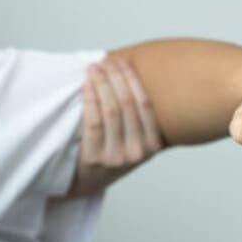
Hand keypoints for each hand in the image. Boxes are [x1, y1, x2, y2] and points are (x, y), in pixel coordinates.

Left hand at [68, 59, 163, 196]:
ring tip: (95, 68)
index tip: (124, 62)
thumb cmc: (114, 151)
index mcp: (153, 145)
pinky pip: (93, 121)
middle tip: (107, 61)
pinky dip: (90, 98)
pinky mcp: (94, 158)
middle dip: (116, 77)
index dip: (133, 80)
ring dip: (102, 84)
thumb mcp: (136, 140)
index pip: (145, 105)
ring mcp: (116, 156)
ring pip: (110, 111)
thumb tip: (130, 72)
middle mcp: (137, 152)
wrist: (90, 181)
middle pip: (126, 105)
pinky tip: (87, 84)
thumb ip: (139, 117)